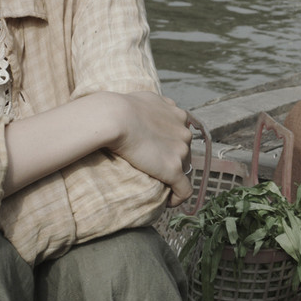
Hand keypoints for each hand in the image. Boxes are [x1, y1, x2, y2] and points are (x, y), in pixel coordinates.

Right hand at [105, 92, 194, 206]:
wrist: (115, 117)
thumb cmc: (121, 107)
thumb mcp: (145, 98)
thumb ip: (155, 104)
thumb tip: (150, 107)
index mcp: (178, 115)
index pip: (181, 133)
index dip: (172, 144)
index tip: (160, 151)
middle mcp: (184, 132)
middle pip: (185, 152)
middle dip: (174, 160)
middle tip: (156, 169)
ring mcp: (180, 151)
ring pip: (185, 170)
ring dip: (174, 177)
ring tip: (161, 185)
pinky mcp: (173, 169)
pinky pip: (184, 190)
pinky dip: (178, 198)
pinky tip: (170, 203)